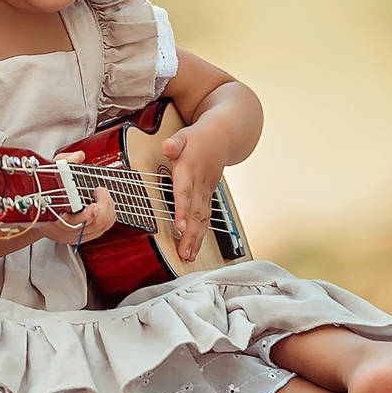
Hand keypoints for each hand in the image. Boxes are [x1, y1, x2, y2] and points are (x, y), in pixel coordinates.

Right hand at [38, 150, 114, 245]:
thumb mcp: (48, 173)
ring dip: (107, 211)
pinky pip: (102, 230)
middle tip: (101, 191)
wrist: (36, 212)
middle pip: (91, 226)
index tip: (95, 206)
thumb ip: (63, 162)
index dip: (86, 216)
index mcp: (53, 218)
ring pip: (99, 228)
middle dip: (103, 207)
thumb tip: (78, 156)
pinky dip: (108, 217)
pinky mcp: (82, 237)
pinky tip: (106, 205)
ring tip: (104, 195)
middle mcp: (64, 230)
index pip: (72, 223)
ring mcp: (74, 235)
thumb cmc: (42, 193)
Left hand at [162, 125, 226, 261]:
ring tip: (188, 257)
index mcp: (190, 170)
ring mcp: (206, 192)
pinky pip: (206, 218)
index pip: (185, 192)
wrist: (224, 137)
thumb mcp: (184, 136)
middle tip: (184, 254)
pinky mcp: (209, 197)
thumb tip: (167, 146)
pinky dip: (201, 235)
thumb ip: (174, 143)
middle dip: (190, 235)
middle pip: (195, 212)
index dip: (182, 210)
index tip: (180, 227)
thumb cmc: (198, 138)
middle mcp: (200, 184)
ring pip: (203, 219)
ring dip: (195, 239)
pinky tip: (194, 248)